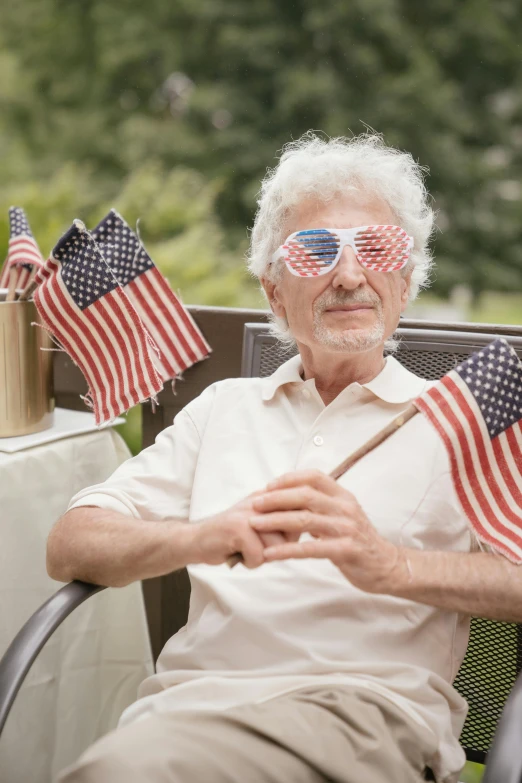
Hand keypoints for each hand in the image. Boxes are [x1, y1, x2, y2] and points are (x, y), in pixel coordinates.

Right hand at [186, 492, 298, 569]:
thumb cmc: (232, 536)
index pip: (299, 507)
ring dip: (263, 556)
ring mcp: (249, 513)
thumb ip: (282, 521)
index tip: (299, 535)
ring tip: (248, 552)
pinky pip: (259, 555)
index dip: (301, 526)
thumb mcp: (259, 523)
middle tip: (262, 549)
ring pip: (277, 545)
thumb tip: (312, 527)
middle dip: (281, 546)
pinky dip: (250, 562)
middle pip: (292, 529)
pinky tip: (239, 556)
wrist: (197, 540)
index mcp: (267, 497)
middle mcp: (260, 501)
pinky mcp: (238, 528)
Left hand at [249, 470, 406, 592]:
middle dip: (276, 499)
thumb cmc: (358, 540)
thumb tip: (289, 497)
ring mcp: (346, 529)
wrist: (387, 566)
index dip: (289, 478)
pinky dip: (287, 550)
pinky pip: (310, 549)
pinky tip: (270, 554)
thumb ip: (321, 506)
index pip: (314, 477)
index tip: (268, 486)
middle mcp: (345, 508)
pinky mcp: (345, 550)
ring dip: (275, 521)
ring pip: (305, 520)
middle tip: (254, 504)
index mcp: (343, 496)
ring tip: (254, 525)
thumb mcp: (343, 515)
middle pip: (305, 496)